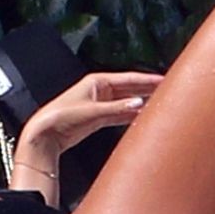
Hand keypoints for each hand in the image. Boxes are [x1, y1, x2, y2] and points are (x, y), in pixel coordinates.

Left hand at [18, 71, 163, 156]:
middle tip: (168, 90)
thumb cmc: (62, 117)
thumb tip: (139, 103)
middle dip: (148, 89)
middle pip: (130, 88)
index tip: (165, 80)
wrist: (45, 135)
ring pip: (127, 101)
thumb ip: (118, 109)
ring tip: (160, 103)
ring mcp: (100, 103)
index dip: (148, 79)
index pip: (130, 79)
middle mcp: (100, 90)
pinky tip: (142, 116)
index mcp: (98, 82)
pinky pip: (120, 113)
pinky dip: (131, 114)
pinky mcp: (98, 117)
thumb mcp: (93, 112)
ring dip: (141, 102)